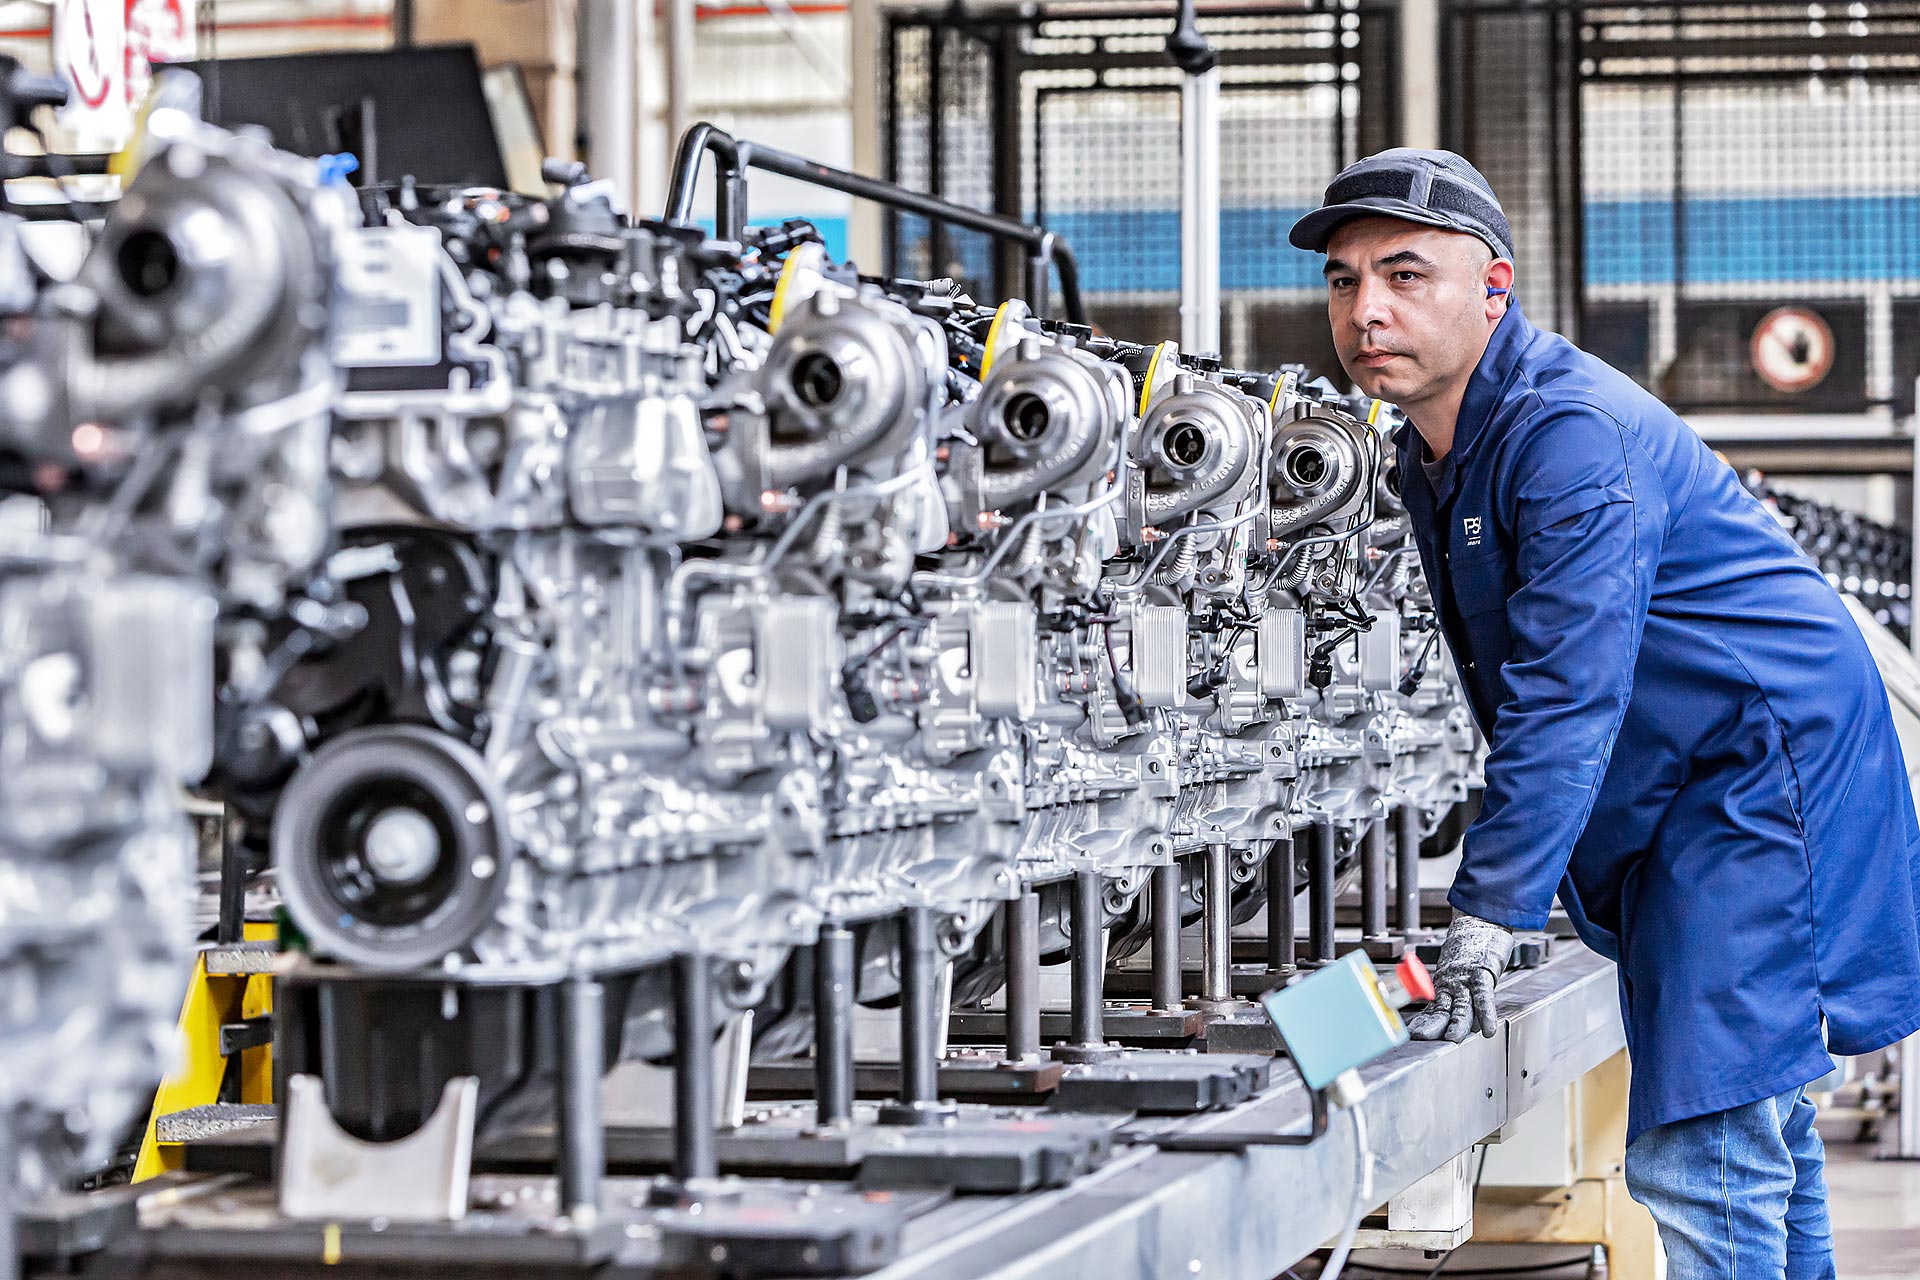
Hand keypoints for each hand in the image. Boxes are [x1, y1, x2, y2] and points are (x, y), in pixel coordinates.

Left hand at [1406, 913, 1514, 1042]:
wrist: (1480, 918)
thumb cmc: (1470, 946)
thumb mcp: (1456, 970)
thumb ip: (1454, 990)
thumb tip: (1452, 1013)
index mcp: (1445, 984)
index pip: (1433, 1009)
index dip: (1425, 1023)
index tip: (1414, 1035)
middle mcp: (1453, 983)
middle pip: (1444, 1010)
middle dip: (1434, 1026)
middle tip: (1423, 1039)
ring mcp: (1467, 978)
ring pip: (1462, 1005)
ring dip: (1458, 1024)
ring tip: (1452, 1039)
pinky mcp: (1483, 972)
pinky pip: (1484, 995)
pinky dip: (1486, 1013)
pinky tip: (1487, 1028)